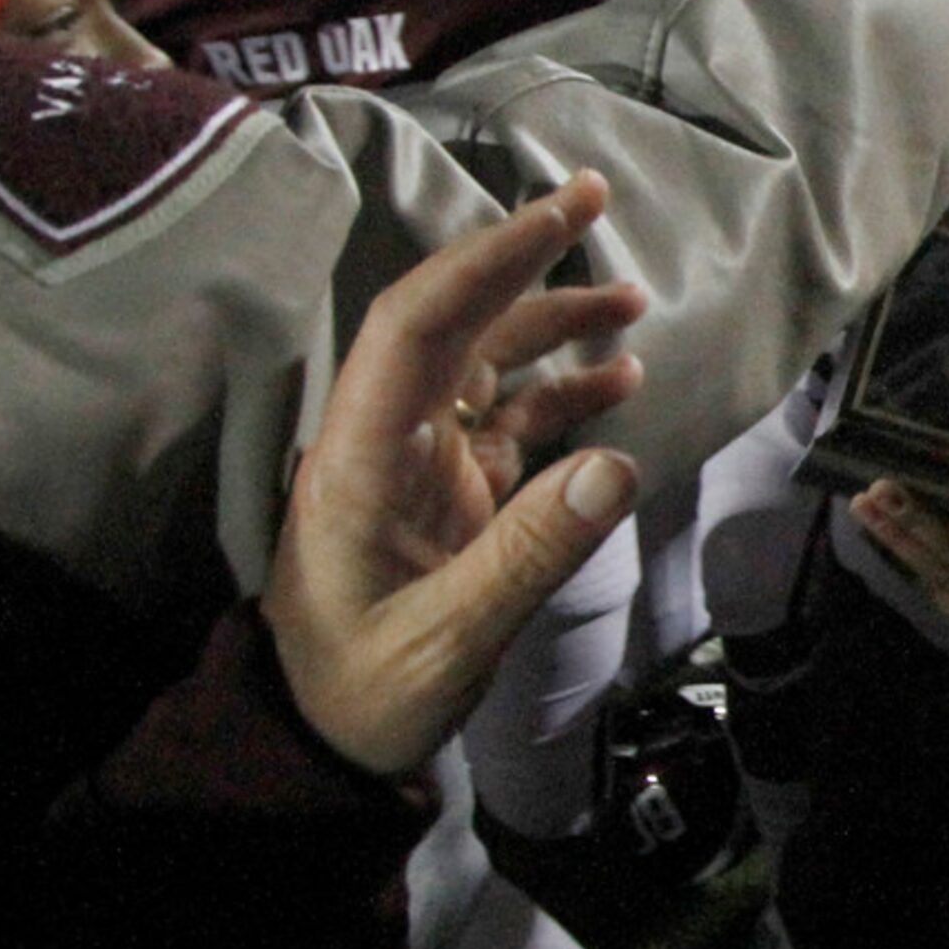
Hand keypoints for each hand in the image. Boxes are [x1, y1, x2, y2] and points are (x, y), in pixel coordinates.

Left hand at [263, 171, 647, 775]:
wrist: (317, 749)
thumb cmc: (361, 695)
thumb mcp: (446, 640)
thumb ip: (529, 553)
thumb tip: (618, 462)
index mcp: (360, 457)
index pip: (417, 326)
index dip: (485, 261)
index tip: (556, 215)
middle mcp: (385, 438)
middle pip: (454, 323)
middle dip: (521, 258)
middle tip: (593, 198)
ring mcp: (417, 462)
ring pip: (486, 363)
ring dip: (552, 323)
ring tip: (632, 299)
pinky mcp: (446, 492)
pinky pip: (509, 419)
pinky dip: (562, 391)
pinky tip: (620, 378)